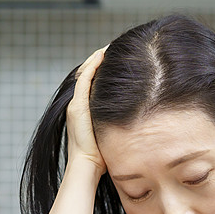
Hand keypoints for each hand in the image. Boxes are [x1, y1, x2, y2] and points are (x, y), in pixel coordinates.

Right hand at [65, 45, 108, 176]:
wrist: (87, 167)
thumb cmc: (102, 157)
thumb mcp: (110, 135)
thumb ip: (117, 124)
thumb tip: (139, 119)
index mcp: (83, 110)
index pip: (91, 83)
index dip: (101, 69)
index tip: (116, 59)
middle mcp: (76, 104)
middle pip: (87, 74)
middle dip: (99, 60)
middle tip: (114, 47)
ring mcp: (75, 104)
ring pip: (84, 73)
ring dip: (96, 58)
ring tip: (109, 46)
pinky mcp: (77, 106)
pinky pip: (84, 79)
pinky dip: (92, 65)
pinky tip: (102, 55)